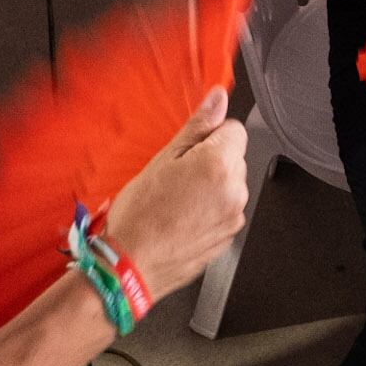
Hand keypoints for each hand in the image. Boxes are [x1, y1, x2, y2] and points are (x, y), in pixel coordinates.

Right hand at [101, 88, 251, 301]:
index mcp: (220, 165)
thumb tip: (218, 98)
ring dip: (210, 187)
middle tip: (176, 176)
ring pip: (229, 185)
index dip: (209, 135)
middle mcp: (235, 192)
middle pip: (234, 158)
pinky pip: (224, 211)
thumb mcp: (163, 159)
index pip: (234, 129)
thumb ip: (198, 126)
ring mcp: (233, 218)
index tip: (189, 150)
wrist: (130, 267)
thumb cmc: (140, 216)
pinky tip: (181, 218)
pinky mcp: (227, 238)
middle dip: (210, 160)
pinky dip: (208, 210)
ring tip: (176, 200)